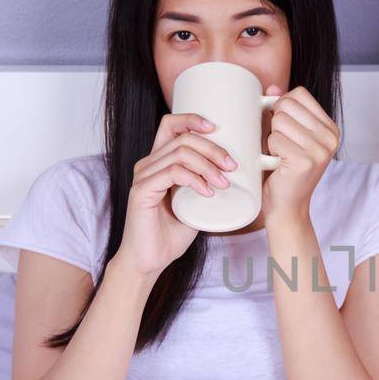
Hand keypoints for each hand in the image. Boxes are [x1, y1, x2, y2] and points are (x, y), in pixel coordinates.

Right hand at [116, 113, 238, 276]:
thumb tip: (236, 173)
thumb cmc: (171, 233)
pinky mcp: (142, 191)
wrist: (150, 259)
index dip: (193, 119)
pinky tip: (207, 192)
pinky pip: (172, 173)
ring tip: (223, 183)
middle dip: (213, 148)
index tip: (217, 128)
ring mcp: (144, 176)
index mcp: (159, 161)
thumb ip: (207, 185)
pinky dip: (195, 179)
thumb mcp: (196, 203)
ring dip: (208, 166)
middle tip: (232, 166)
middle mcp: (148, 164)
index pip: (171, 125)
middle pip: (182, 138)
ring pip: (180, 153)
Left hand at [261, 83, 339, 221]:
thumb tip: (272, 87)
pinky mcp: (305, 161)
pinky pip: (274, 139)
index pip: (299, 94)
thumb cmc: (285, 170)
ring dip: (271, 138)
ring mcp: (320, 149)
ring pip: (279, 120)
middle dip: (275, 122)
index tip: (283, 126)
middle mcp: (330, 137)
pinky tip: (278, 164)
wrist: (288, 206)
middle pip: (287, 104)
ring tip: (280, 155)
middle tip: (280, 144)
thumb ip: (282, 109)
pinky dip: (269, 152)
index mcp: (330, 128)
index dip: (282, 105)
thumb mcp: (288, 135)